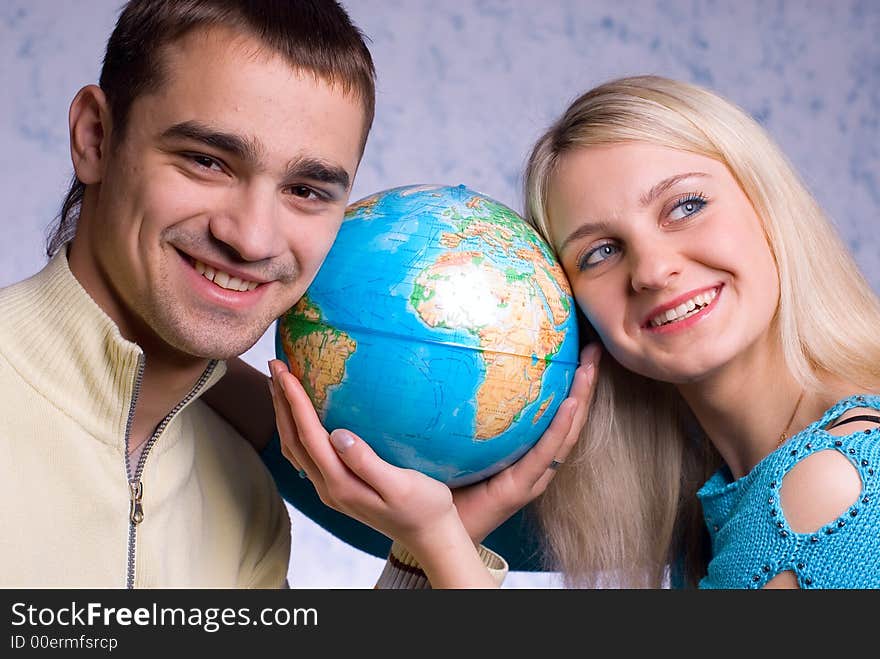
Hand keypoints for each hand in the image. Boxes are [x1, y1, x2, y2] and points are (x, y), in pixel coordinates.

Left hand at [267, 359, 471, 564]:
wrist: (430, 536)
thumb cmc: (424, 507)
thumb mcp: (401, 484)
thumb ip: (367, 462)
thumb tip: (338, 434)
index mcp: (341, 484)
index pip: (309, 436)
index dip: (294, 402)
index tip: (285, 372)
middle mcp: (328, 488)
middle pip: (293, 440)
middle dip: (281, 403)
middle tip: (275, 366)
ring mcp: (331, 490)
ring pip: (296, 449)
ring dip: (285, 416)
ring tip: (280, 385)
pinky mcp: (339, 488)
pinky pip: (307, 455)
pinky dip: (297, 430)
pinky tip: (303, 416)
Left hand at [450, 342, 599, 544]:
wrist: (435, 528)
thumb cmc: (443, 481)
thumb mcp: (456, 437)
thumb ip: (460, 408)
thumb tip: (446, 361)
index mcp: (525, 449)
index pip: (555, 410)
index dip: (570, 381)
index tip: (577, 346)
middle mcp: (535, 461)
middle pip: (570, 416)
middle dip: (584, 383)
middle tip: (594, 348)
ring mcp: (531, 475)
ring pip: (566, 431)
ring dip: (581, 398)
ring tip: (589, 368)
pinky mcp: (521, 486)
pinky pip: (545, 453)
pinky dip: (560, 427)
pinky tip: (571, 402)